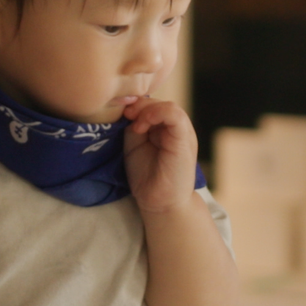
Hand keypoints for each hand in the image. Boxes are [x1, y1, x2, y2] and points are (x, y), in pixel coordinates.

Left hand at [122, 96, 198, 214]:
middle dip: (139, 105)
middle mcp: (176, 127)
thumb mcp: (135, 144)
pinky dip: (156, 113)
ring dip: (146, 109)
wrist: (160, 202)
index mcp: (165, 127)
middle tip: (125, 115)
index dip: (136, 104)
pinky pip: (175, 115)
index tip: (121, 114)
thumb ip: (134, 125)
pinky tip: (142, 126)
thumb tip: (129, 108)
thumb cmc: (146, 176)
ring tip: (134, 124)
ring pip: (168, 105)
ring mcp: (182, 132)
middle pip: (159, 102)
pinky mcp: (184, 139)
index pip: (152, 104)